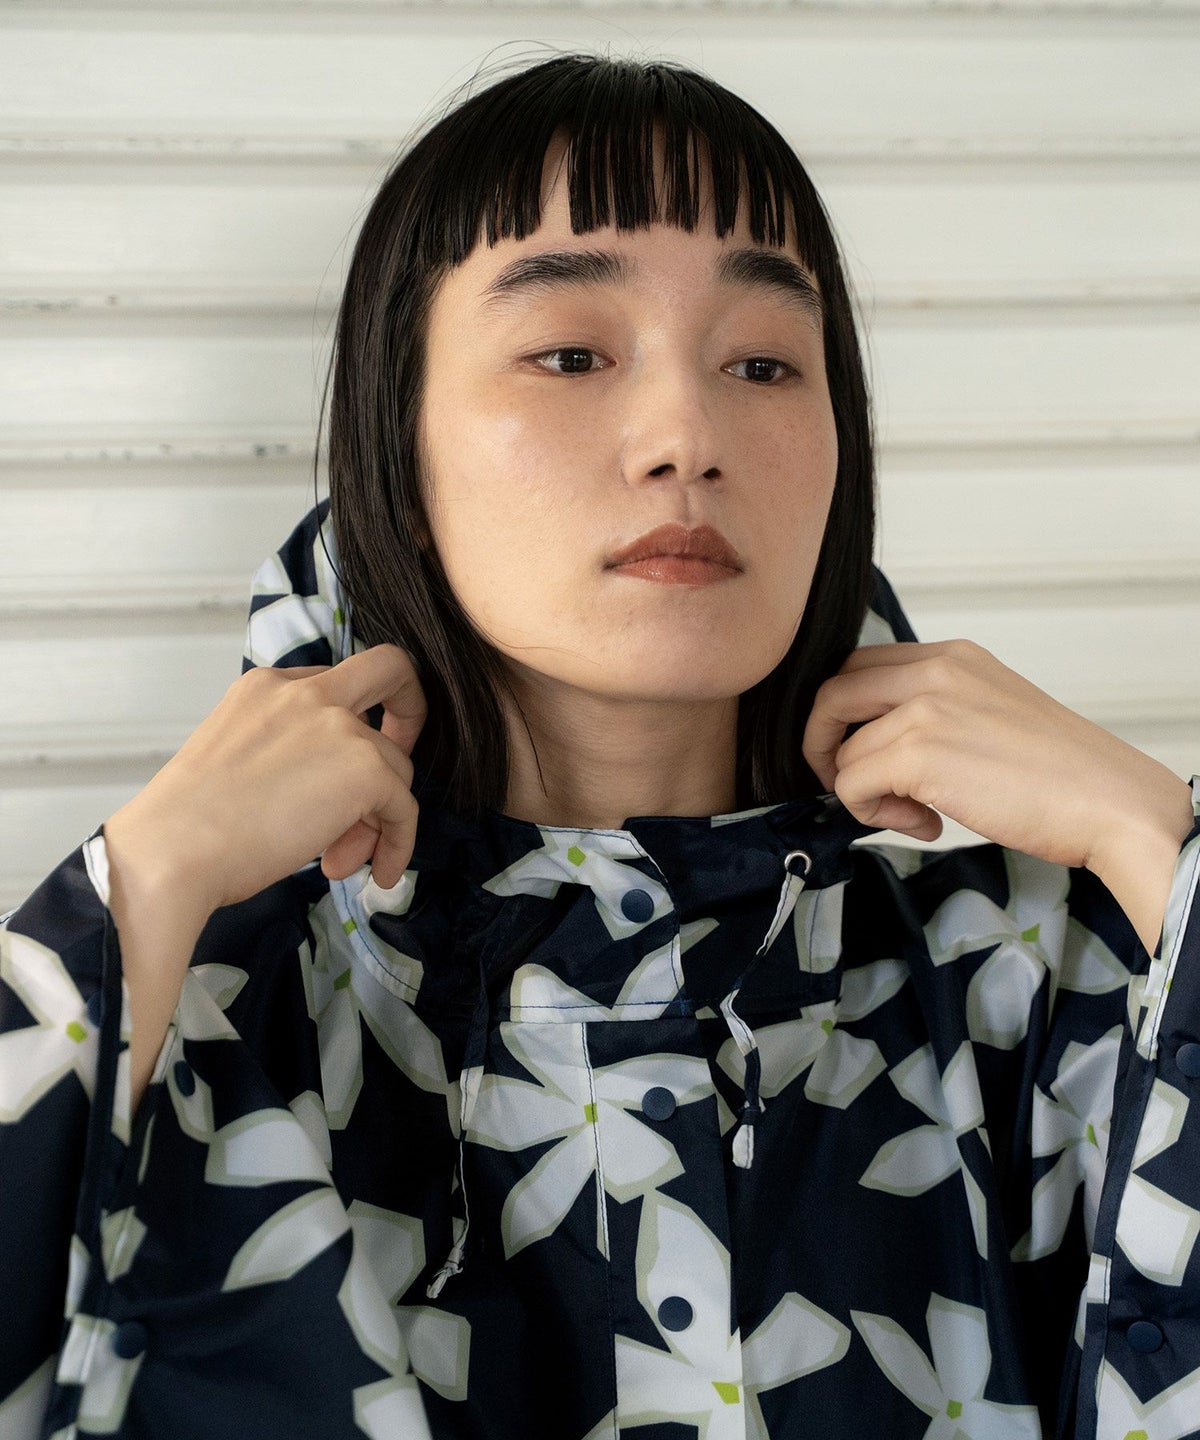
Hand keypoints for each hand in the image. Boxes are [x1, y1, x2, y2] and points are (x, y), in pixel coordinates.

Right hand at [103, 644, 427, 919]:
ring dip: (375, 820)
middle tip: (391, 774)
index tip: (351, 759)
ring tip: (336, 860)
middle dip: (409, 714)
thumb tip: (337, 793)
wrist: (171, 854)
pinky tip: (375, 871)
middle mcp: (305, 691)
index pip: (335, 685)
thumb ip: (290, 752)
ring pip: (396, 766)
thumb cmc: (189, 827)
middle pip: (390, 670)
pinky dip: (398, 842)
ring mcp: (338, 724)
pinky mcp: (365, 767)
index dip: (354, 721)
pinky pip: (405, 806)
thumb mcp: (239, 759)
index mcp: (267, 686)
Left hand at [802, 640, 1193, 950]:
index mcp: (952, 656)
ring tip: (915, 813)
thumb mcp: (989, 712)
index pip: (860, 666)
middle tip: (856, 785)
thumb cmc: (1059, 774)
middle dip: (824, 744)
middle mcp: (935, 670)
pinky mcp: (917, 753)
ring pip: (839, 750)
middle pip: (831, 693)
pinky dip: (873, 815)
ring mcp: (924, 708)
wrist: (1110, 802)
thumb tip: (874, 742)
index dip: (843, 714)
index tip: (858, 751)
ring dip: (863, 792)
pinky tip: (925, 825)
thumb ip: (935, 711)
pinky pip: (850, 784)